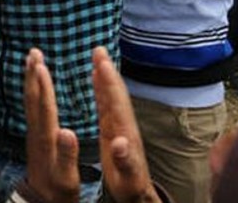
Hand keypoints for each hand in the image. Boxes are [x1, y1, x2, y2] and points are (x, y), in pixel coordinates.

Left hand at [21, 48, 81, 202]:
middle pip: (33, 101)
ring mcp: (34, 136)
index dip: (43, 87)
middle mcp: (37, 135)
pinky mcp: (35, 139)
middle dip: (33, 76)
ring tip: (32, 61)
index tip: (40, 65)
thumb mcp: (67, 178)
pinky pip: (32, 109)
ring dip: (31, 80)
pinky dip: (34, 93)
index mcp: (47, 142)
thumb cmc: (59, 193)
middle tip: (33, 52)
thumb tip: (67, 131)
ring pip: (30, 103)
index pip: (44, 109)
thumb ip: (67, 156)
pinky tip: (36, 85)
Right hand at [93, 47, 159, 202]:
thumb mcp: (127, 178)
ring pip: (112, 96)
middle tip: (99, 49)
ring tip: (98, 57)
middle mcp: (124, 126)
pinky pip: (108, 104)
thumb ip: (124, 160)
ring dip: (105, 76)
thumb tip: (120, 142)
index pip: (115, 103)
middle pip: (116, 93)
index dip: (108, 82)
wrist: (139, 193)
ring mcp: (121, 126)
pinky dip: (102, 89)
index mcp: (124, 134)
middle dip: (107, 71)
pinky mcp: (116, 130)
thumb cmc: (130, 187)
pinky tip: (98, 80)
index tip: (101, 62)